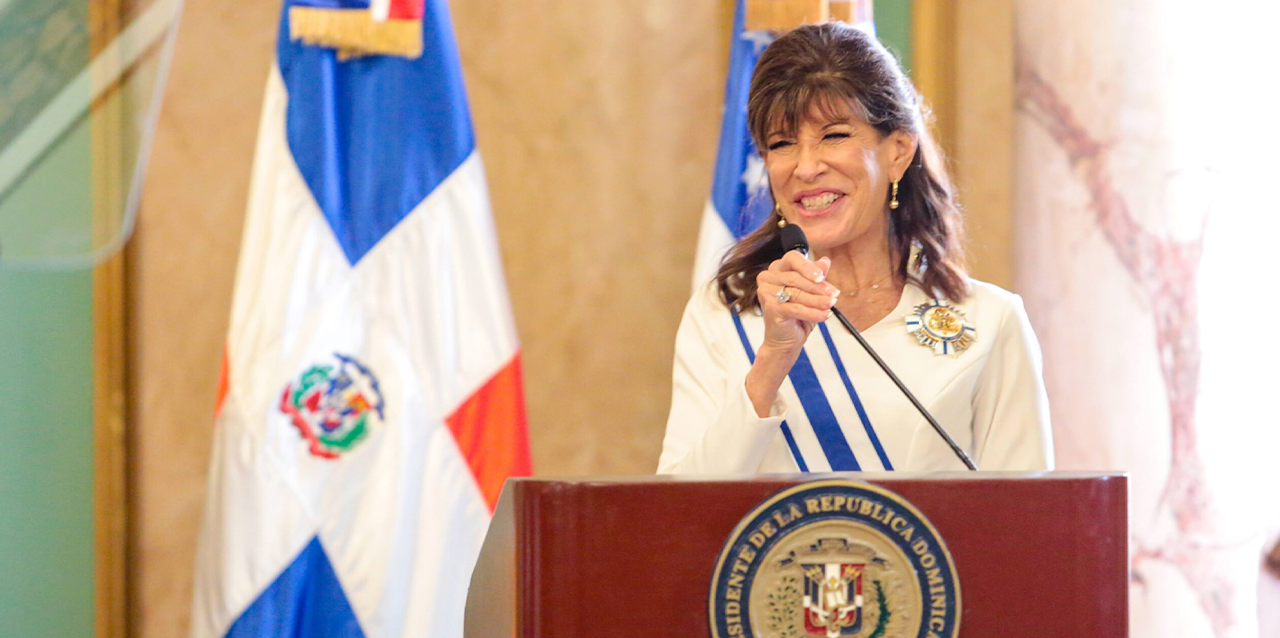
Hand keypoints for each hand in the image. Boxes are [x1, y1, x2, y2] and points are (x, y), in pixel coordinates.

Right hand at [745, 252, 839, 417]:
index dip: (808, 266)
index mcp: (777, 269)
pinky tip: (824, 315)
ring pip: (797, 293)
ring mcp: (766, 292)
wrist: (786, 340)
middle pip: (796, 277)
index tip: (822, 276)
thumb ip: (816, 276)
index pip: (793, 258)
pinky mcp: (770, 308)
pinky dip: (812, 313)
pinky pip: (796, 308)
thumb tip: (825, 261)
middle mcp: (768, 277)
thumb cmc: (797, 314)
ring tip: (831, 305)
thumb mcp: (811, 292)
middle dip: (818, 287)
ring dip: (818, 300)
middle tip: (834, 294)